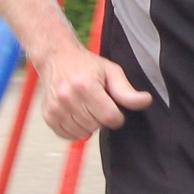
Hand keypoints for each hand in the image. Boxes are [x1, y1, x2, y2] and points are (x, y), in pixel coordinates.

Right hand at [37, 45, 152, 140]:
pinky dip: (75, 129)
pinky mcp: (48, 116)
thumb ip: (127, 91)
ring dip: (88, 125)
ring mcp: (56, 108)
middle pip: (96, 126)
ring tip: (86, 108)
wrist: (56, 58)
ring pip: (82, 133)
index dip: (117, 116)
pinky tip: (77, 115)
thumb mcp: (111, 72)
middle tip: (98, 103)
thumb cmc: (85, 65)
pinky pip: (67, 135)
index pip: (110, 118)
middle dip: (101, 118)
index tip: (113, 108)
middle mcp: (68, 98)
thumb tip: (145, 101)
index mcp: (86, 86)